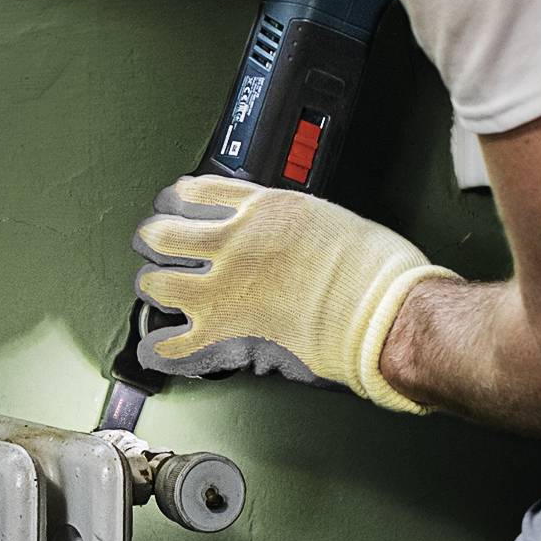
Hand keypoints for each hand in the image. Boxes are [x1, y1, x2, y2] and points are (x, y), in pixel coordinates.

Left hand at [131, 174, 455, 413]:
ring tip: (165, 295)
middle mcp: (233, 242)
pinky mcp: (223, 335)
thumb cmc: (375, 270)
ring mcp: (222, 289)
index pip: (193, 192)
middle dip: (157, 242)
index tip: (176, 208)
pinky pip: (168, 344)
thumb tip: (277, 231)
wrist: (386, 313)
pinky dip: (160, 348)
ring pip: (154, 282)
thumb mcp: (325, 217)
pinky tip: (160, 347)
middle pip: (161, 233)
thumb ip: (286, 220)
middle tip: (163, 252)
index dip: (177, 202)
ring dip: (156, 289)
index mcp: (262, 209)